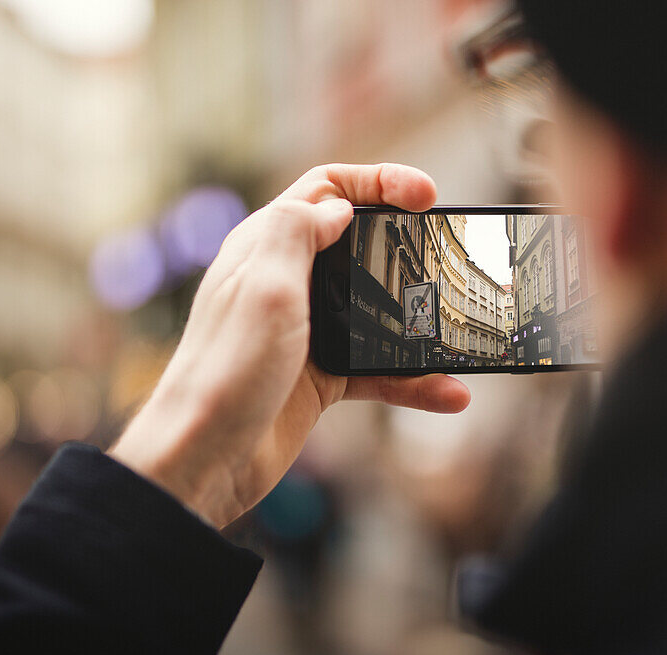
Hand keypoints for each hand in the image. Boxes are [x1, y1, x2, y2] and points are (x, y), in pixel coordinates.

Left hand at [110, 164, 470, 526]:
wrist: (206, 460)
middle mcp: (287, 282)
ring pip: (377, 311)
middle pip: (359, 244)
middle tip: (449, 249)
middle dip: (408, 244)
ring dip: (421, 323)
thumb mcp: (264, 287)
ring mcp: (305, 332)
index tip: (425, 194)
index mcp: (266, 247)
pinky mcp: (320, 378)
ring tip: (461, 331)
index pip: (325, 191)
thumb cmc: (226, 371)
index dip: (377, 182)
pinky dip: (414, 380)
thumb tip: (336, 206)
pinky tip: (448, 392)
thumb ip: (297, 232)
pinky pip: (379, 369)